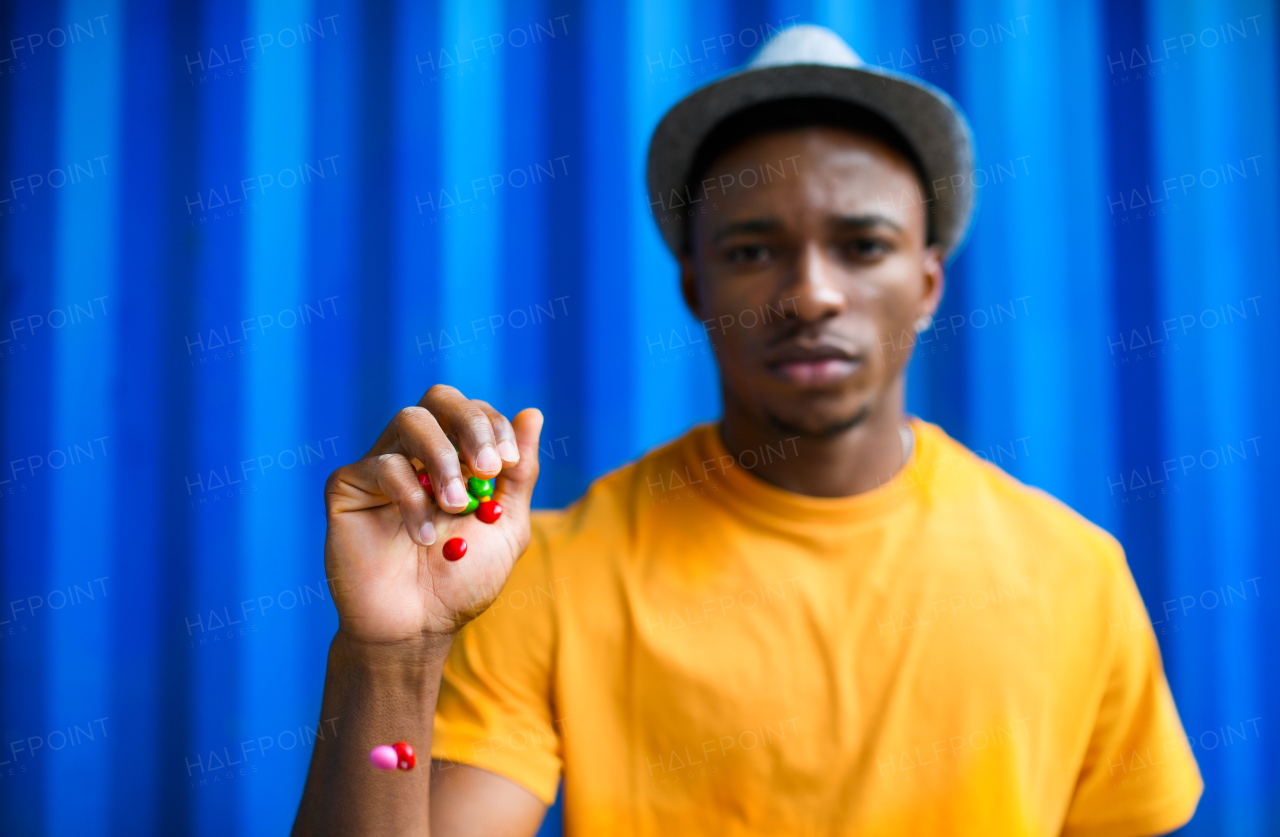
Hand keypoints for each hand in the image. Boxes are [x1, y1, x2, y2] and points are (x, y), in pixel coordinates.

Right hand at [323, 385, 541, 641]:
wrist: (418, 628)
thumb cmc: (462, 580)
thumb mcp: (507, 525)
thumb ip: (519, 473)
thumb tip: (532, 413)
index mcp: (456, 456)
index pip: (474, 411)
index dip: (493, 426)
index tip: (506, 465)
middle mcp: (416, 452)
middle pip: (439, 398)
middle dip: (470, 424)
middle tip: (486, 469)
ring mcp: (381, 466)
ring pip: (409, 420)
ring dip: (443, 458)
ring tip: (455, 506)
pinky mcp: (347, 488)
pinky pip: (380, 466)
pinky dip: (410, 498)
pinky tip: (422, 536)